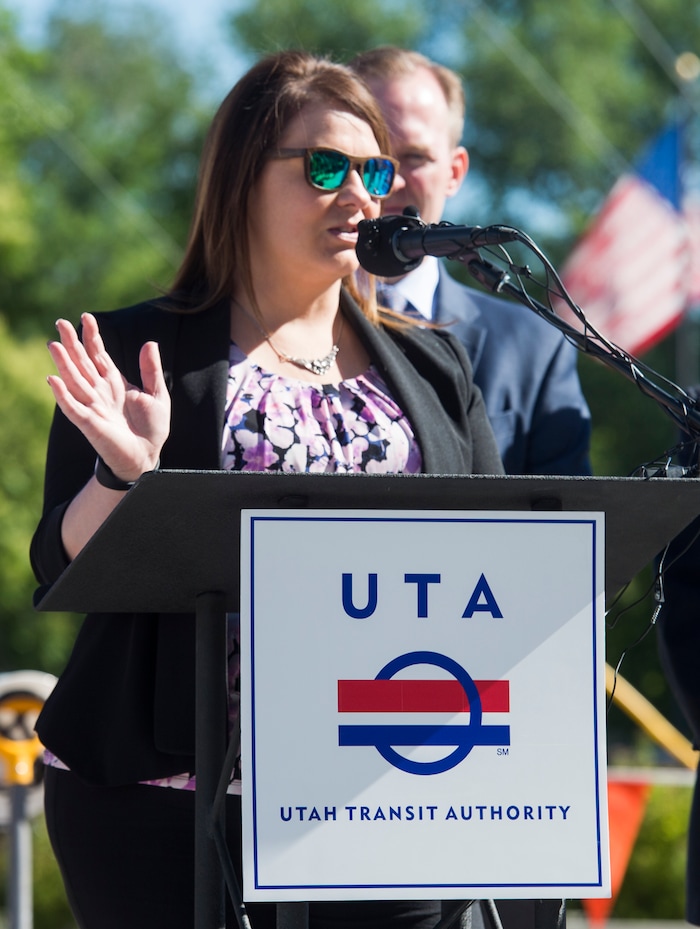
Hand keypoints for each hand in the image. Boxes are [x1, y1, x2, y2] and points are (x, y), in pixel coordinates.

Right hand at [47, 313, 170, 481]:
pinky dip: (62, 394)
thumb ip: (151, 370)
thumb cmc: (151, 428)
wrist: (147, 455)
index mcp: (115, 382)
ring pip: (74, 380)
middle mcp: (100, 391)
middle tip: (61, 322)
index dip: (92, 336)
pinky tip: (53, 379)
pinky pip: (72, 407)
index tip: (87, 317)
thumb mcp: (157, 394)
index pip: (99, 354)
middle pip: (82, 362)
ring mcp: (92, 406)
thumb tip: (150, 343)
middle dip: (72, 343)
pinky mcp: (89, 424)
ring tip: (54, 344)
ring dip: (64, 363)